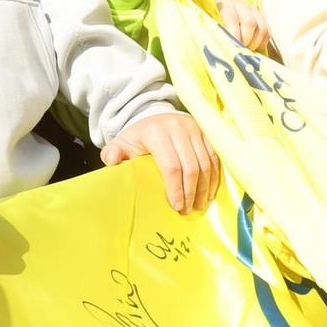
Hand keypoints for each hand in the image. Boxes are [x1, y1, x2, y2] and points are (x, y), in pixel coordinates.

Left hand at [102, 112, 218, 212]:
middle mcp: (178, 128)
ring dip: (204, 187)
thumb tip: (111, 160)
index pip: (171, 166)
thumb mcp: (122, 142)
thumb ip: (113, 152)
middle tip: (188, 210)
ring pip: (206, 163)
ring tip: (199, 205)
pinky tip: (209, 192)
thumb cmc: (139, 136)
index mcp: (156, 132)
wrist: (156, 116)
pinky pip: (215, 157)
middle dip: (191, 192)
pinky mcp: (206, 131)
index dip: (176, 189)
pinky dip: (214, 177)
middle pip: (191, 166)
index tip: (176, 207)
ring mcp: (195, 128)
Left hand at [215, 0, 270, 51]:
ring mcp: (253, 10)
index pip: (233, 20)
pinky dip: (263, 42)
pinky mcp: (261, 17)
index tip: (232, 47)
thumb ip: (214, 30)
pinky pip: (267, 31)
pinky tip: (255, 48)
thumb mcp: (210, 21)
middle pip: (250, 22)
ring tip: (248, 49)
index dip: (234, 35)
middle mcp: (241, 5)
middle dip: (246, 40)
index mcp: (225, 6)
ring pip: (261, 27)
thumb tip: (219, 47)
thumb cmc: (213, 18)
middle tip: (240, 49)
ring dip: (256, 42)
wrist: (222, 4)